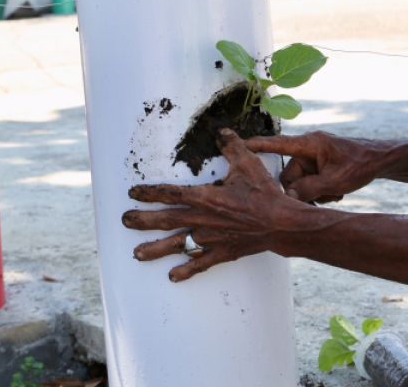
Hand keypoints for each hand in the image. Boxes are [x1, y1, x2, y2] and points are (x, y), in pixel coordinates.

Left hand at [122, 129, 303, 281]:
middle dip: (143, 220)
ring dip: (156, 249)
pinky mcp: (222, 252)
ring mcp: (211, 239)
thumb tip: (221, 131)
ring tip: (137, 254)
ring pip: (178, 245)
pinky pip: (200, 263)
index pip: (171, 193)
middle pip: (166, 220)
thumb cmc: (265, 193)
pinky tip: (172, 276)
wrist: (282, 223)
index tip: (132, 193)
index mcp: (206, 197)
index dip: (150, 193)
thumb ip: (231, 146)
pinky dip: (186, 270)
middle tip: (124, 221)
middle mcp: (204, 219)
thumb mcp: (248, 163)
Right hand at [244, 131, 387, 203]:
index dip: (256, 146)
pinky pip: (310, 181)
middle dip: (301, 189)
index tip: (238, 145)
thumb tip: (288, 197)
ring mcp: (315, 157)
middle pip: (289, 174)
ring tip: (334, 194)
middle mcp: (308, 149)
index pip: (276, 144)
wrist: (382, 159)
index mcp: (309, 144)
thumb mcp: (335, 181)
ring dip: (314, 192)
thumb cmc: (361, 163)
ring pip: (300, 182)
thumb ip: (309, 189)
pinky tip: (336, 192)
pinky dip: (320, 190)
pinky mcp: (320, 165)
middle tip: (320, 197)